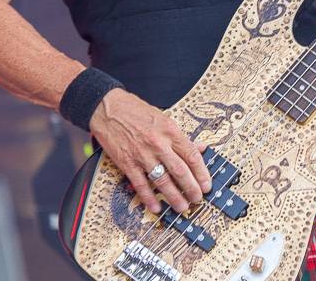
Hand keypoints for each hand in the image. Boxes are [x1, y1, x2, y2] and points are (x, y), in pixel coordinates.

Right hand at [89, 88, 211, 213]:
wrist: (108, 108)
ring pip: (162, 180)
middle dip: (191, 188)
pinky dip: (148, 198)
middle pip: (180, 171)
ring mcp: (142, 155)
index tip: (207, 184)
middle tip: (197, 199)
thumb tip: (199, 148)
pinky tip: (156, 207)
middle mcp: (158, 144)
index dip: (202, 173)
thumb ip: (181, 136)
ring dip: (174, 197)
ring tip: (182, 207)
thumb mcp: (164, 118)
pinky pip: (140, 184)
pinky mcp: (127, 162)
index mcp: (170, 131)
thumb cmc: (136, 110)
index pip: (192, 155)